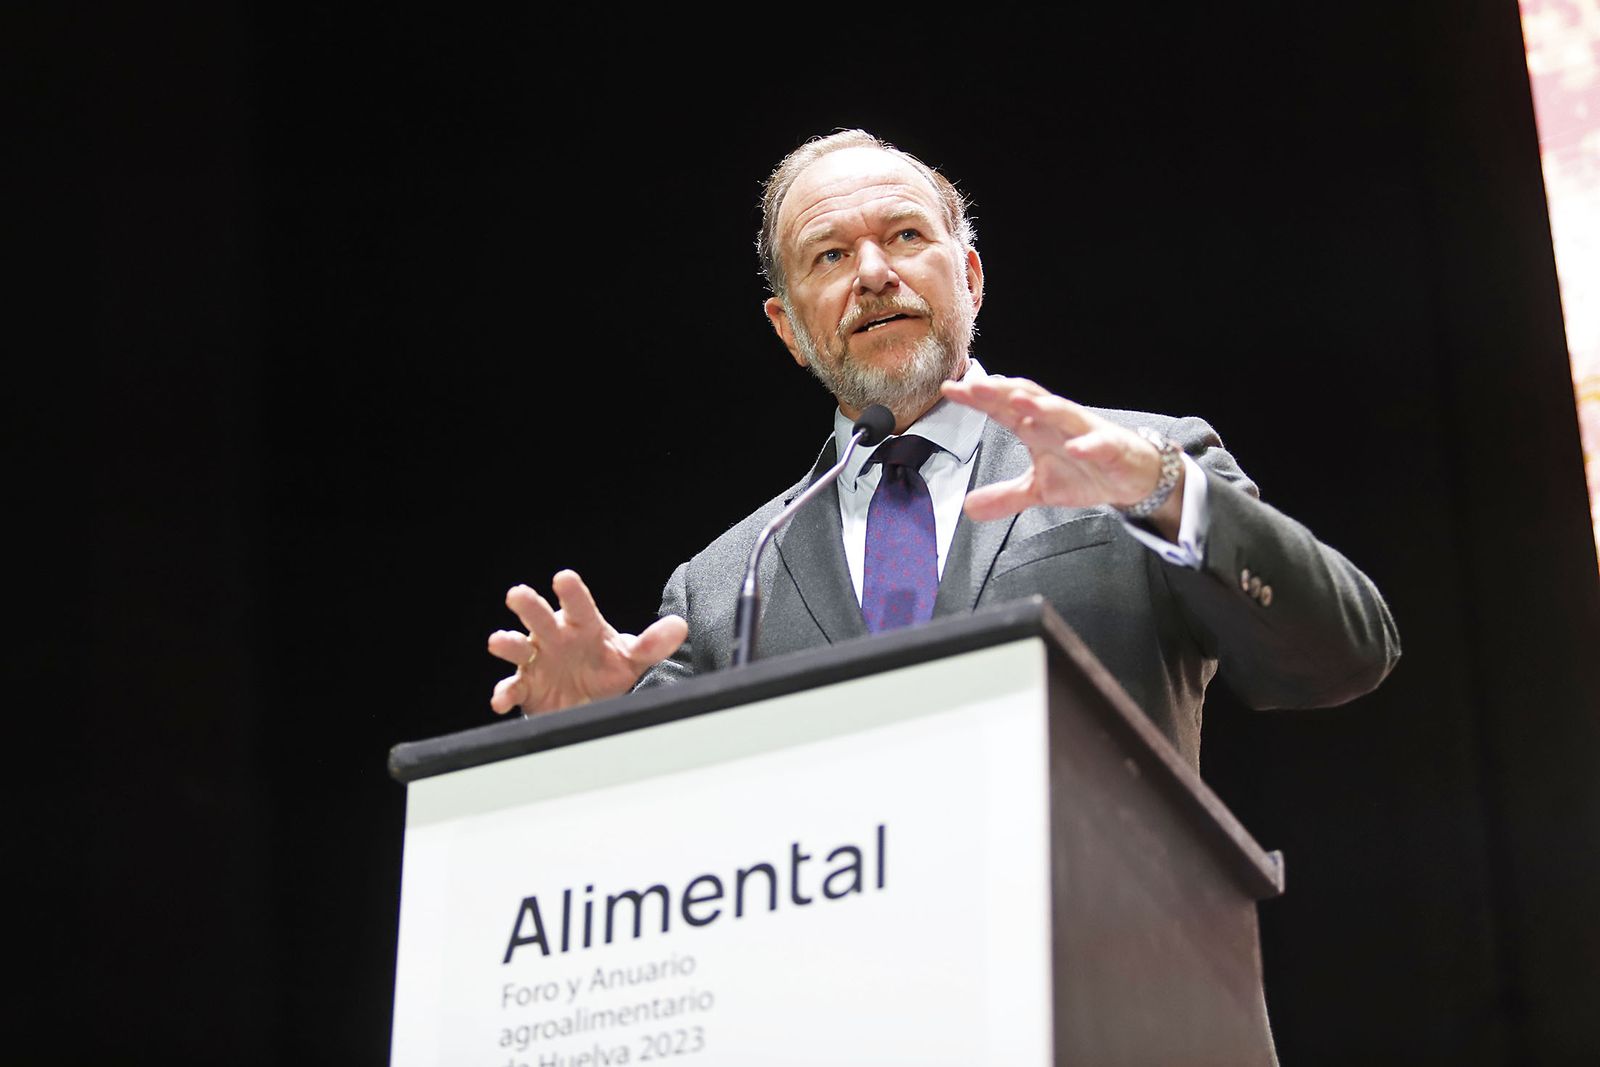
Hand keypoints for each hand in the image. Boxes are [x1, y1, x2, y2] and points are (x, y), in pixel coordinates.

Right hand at [487, 569, 687, 715]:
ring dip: (508, 643)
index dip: (572, 593)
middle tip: (517, 594)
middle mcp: (555, 638)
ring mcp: (537, 661)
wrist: (589, 702)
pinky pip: (512, 687)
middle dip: (529, 606)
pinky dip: (504, 693)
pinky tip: (501, 699)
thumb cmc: (606, 669)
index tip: (563, 577)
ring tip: (498, 641)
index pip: (579, 605)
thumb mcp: (632, 658)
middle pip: (540, 618)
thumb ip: (653, 644)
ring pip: (518, 648)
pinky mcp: (526, 688)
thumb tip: (679, 626)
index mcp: (582, 626)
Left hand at [941, 375, 1184, 537]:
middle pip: (1028, 400)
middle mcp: (1058, 423)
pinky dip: (1089, 445)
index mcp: (1037, 429)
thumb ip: (1005, 496)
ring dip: (1042, 407)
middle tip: (976, 386)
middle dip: (1002, 393)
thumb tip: (968, 507)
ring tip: (1019, 401)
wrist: (1132, 476)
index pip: (1002, 409)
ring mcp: (1085, 433)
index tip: (950, 390)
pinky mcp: (1112, 449)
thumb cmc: (1084, 470)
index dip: (977, 399)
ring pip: (1063, 413)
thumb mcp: (1038, 488)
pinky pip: (1101, 445)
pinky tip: (1077, 448)